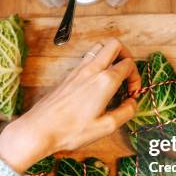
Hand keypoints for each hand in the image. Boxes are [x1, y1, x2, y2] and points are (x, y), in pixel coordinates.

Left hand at [0, 38, 141, 173]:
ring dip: (111, 56)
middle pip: (115, 45)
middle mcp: (92, 70)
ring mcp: (78, 70)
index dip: (136, 77)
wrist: (39, 129)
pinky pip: (87, 58)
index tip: (132, 93)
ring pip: (99, 47)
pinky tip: (96, 82)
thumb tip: (132, 102)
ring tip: (113, 75)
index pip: (128, 64)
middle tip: (127, 74)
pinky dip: (98, 63)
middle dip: (126, 55)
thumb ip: (126, 112)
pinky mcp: (68, 75)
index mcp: (104, 81)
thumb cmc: (71, 131)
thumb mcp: (106, 127)